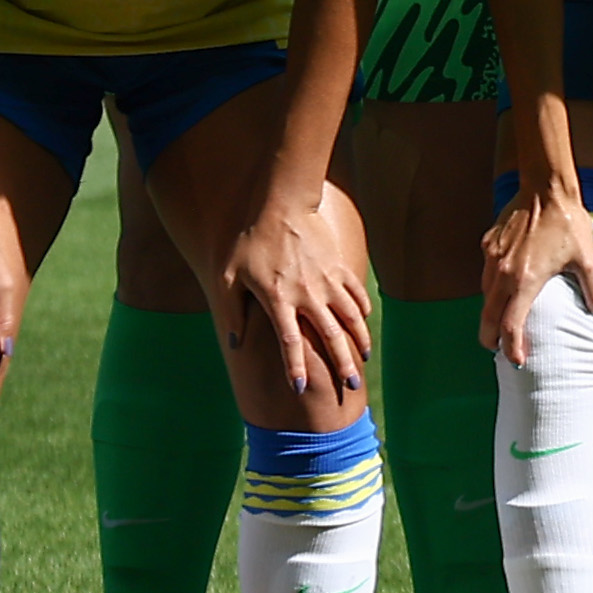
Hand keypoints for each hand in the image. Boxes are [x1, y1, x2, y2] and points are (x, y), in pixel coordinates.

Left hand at [218, 189, 373, 397]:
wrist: (282, 204)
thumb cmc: (250, 240)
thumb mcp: (228, 276)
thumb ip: (232, 311)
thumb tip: (234, 342)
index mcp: (279, 299)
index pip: (290, 342)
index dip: (295, 367)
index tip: (302, 389)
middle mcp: (308, 294)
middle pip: (330, 336)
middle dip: (342, 364)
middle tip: (351, 386)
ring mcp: (327, 280)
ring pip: (351, 317)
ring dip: (359, 341)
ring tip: (363, 359)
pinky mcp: (339, 267)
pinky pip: (356, 294)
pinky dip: (362, 311)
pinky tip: (364, 323)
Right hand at [479, 181, 592, 362]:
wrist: (546, 187)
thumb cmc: (568, 222)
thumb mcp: (586, 257)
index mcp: (525, 281)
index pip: (511, 327)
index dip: (512, 347)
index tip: (517, 360)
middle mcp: (503, 273)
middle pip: (488, 318)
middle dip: (491, 338)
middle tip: (498, 350)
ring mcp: (492, 258)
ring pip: (485, 295)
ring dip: (490, 313)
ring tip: (500, 322)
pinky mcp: (488, 244)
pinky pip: (486, 273)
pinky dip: (492, 287)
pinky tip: (504, 287)